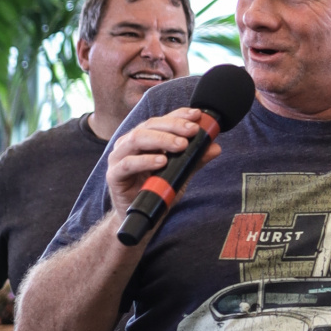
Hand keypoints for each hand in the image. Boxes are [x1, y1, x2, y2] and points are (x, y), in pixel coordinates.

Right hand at [106, 108, 222, 220]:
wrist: (143, 216)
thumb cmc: (157, 189)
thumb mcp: (180, 173)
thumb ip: (195, 160)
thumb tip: (215, 147)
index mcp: (145, 138)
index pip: (162, 120)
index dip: (179, 114)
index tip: (197, 115)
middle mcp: (130, 143)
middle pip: (150, 125)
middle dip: (173, 126)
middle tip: (192, 131)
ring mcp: (119, 157)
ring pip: (136, 139)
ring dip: (161, 140)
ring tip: (181, 145)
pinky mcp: (114, 175)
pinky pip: (127, 164)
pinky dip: (145, 160)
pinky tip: (162, 161)